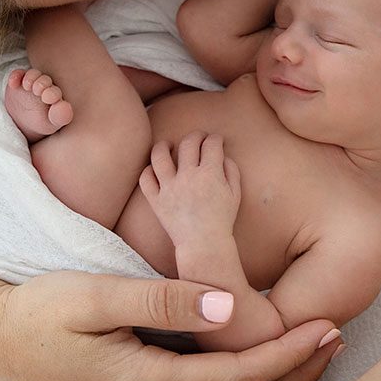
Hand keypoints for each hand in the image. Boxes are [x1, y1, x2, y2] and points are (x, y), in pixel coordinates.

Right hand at [0, 270, 338, 380]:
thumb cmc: (35, 313)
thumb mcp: (94, 298)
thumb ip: (160, 303)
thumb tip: (225, 305)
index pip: (234, 374)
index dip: (283, 352)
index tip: (325, 327)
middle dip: (291, 368)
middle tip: (336, 336)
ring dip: (270, 373)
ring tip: (313, 347)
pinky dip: (237, 374)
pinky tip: (256, 357)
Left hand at [140, 133, 240, 247]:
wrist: (204, 244)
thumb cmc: (222, 220)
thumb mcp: (235, 194)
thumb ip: (231, 170)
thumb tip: (223, 156)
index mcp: (210, 174)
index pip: (212, 144)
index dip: (216, 138)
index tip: (216, 140)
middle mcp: (188, 176)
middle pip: (188, 143)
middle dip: (196, 135)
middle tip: (199, 137)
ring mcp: (169, 188)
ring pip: (159, 155)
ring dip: (163, 145)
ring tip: (168, 145)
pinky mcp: (156, 200)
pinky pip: (145, 179)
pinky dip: (148, 170)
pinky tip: (155, 168)